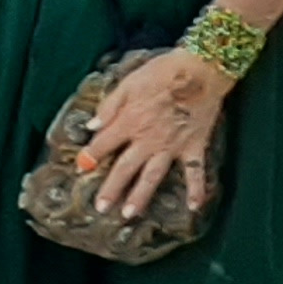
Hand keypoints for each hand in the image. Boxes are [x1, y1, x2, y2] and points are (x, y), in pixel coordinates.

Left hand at [78, 49, 231, 223]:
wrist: (201, 70)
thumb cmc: (163, 72)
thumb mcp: (129, 82)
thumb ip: (110, 106)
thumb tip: (92, 126)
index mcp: (130, 121)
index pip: (104, 143)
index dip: (91, 155)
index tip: (80, 168)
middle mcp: (148, 139)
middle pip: (125, 168)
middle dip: (111, 188)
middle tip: (101, 207)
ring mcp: (172, 146)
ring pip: (153, 176)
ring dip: (141, 196)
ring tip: (129, 214)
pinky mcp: (194, 146)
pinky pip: (195, 171)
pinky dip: (197, 189)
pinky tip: (195, 207)